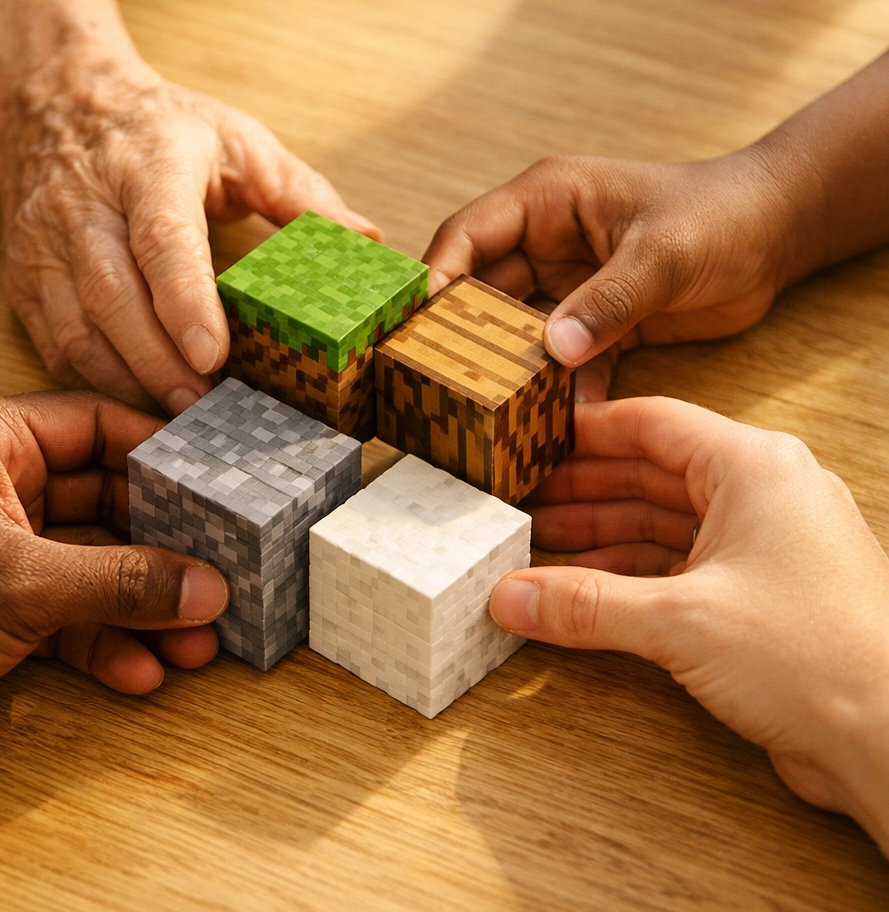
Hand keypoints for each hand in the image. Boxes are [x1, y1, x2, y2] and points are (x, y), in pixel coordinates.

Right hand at [0, 53, 378, 414]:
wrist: (54, 101)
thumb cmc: (158, 128)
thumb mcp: (236, 139)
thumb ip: (300, 193)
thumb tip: (366, 238)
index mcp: (148, 164)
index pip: (161, 238)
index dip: (185, 301)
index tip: (213, 356)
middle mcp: (86, 205)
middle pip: (114, 296)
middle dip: (160, 363)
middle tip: (207, 408)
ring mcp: (46, 244)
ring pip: (78, 328)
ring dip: (129, 382)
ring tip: (180, 419)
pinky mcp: (25, 278)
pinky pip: (55, 344)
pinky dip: (95, 383)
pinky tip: (138, 403)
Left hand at [0, 392, 229, 756]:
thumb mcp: (21, 582)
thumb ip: (122, 582)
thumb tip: (207, 589)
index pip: (95, 426)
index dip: (158, 451)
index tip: (216, 479)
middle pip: (105, 503)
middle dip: (162, 549)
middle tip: (218, 572)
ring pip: (93, 568)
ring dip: (142, 607)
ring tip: (195, 640)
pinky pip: (68, 616)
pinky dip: (104, 642)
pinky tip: (140, 670)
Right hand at [423, 150, 800, 400]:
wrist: (776, 236)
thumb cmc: (721, 215)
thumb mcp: (663, 253)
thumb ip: (608, 300)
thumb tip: (552, 351)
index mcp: (547, 203)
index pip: (467, 237)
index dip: (436, 281)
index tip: (416, 332)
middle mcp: (545, 246)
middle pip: (481, 295)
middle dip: (462, 340)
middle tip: (442, 387)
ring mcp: (567, 289)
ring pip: (516, 337)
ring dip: (508, 375)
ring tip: (491, 417)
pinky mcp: (593, 326)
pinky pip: (560, 364)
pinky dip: (557, 393)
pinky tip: (552, 426)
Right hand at [488, 398, 888, 854]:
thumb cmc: (819, 656)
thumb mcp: (679, 619)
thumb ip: (585, 604)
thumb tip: (511, 596)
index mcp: (754, 468)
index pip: (654, 424)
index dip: (588, 432)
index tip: (536, 439)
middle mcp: (763, 498)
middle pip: (653, 475)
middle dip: (585, 490)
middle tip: (525, 499)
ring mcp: (764, 549)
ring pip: (665, 524)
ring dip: (603, 536)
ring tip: (542, 545)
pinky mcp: (760, 598)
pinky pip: (680, 569)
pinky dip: (631, 577)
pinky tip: (590, 589)